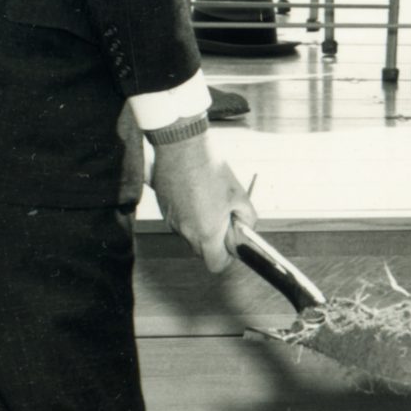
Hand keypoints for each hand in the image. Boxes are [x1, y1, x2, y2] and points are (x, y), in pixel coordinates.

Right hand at [149, 129, 256, 272]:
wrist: (181, 146)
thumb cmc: (212, 169)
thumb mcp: (239, 195)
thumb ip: (247, 219)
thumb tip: (245, 230)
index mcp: (206, 232)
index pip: (216, 264)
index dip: (227, 257)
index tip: (233, 242)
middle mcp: (186, 232)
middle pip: (202, 251)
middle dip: (215, 241)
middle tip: (225, 218)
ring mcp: (172, 222)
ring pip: (190, 236)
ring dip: (202, 226)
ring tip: (210, 200)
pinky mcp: (164, 210)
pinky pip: (180, 222)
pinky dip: (190, 215)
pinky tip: (197, 193)